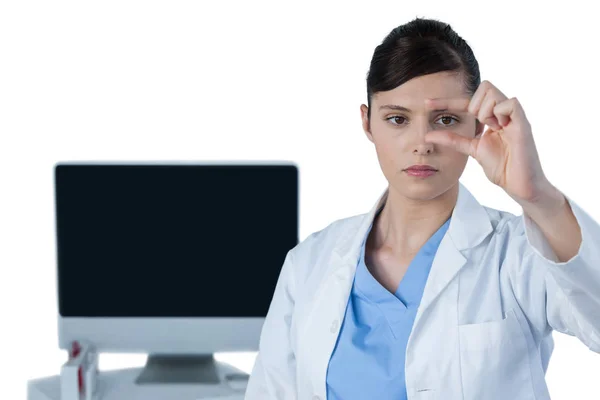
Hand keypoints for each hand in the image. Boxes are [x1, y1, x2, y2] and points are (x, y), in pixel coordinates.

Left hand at [423, 80, 553, 203]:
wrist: (519, 185)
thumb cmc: (502, 168)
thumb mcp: (472, 150)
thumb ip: (453, 140)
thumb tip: (428, 136)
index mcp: (493, 118)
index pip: (467, 102)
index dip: (446, 101)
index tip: (426, 103)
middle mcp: (504, 113)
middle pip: (484, 87)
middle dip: (474, 105)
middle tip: (480, 125)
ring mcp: (514, 117)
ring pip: (493, 93)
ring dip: (485, 112)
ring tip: (492, 128)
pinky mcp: (523, 123)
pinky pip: (509, 103)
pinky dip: (500, 114)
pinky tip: (501, 128)